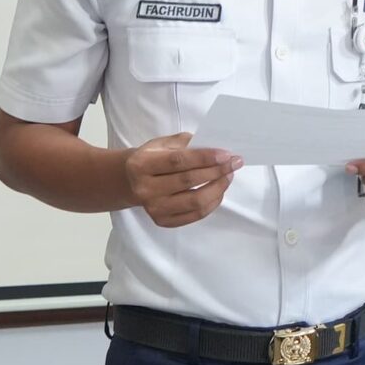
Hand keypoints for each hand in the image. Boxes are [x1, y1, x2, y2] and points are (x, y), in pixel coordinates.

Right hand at [125, 134, 240, 228]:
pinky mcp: (162, 221)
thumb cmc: (151, 158)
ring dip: (217, 188)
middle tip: (234, 163)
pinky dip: (212, 203)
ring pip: (194, 201)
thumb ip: (185, 143)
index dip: (205, 158)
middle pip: (188, 181)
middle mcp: (145, 189)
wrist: (130, 181)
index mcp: (142, 165)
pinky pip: (194, 215)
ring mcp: (154, 208)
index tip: (226, 154)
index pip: (178, 161)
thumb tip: (215, 147)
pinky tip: (219, 191)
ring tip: (228, 176)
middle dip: (216, 171)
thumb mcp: (161, 144)